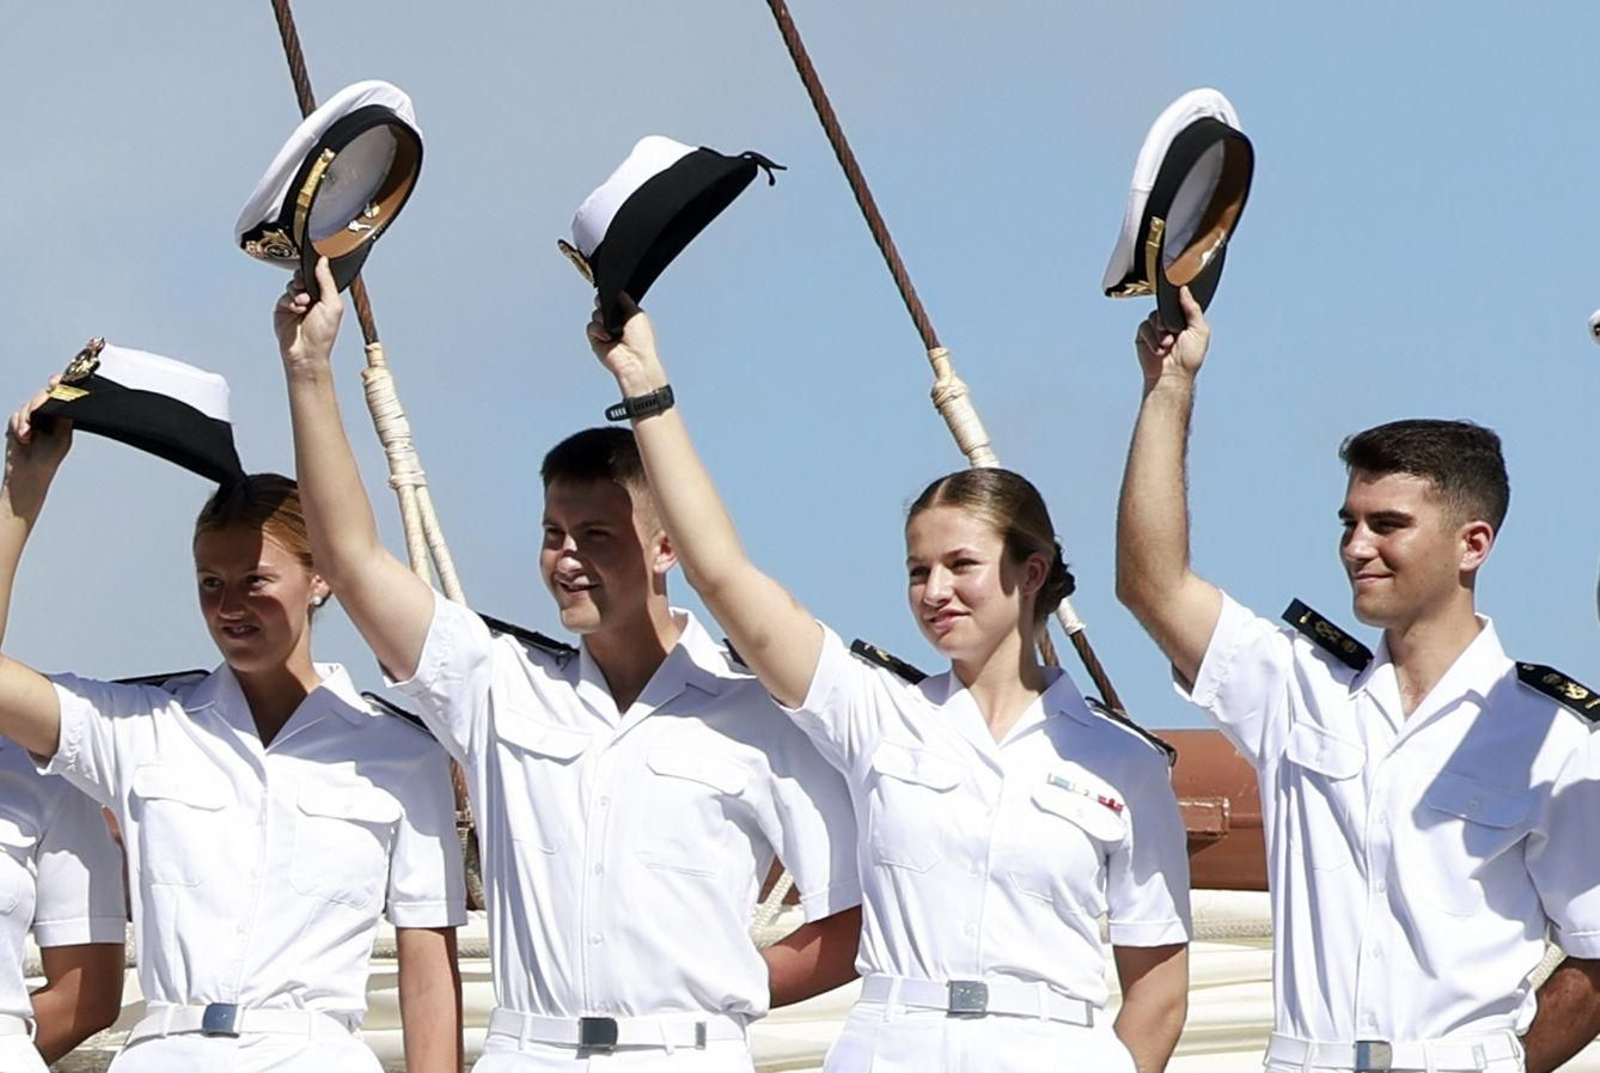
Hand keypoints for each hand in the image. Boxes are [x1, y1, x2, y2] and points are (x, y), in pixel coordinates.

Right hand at [5, 378, 72, 499]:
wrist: (29, 471)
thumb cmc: (49, 456)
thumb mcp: (63, 436)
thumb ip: (64, 418)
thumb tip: (68, 400)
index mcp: (62, 416)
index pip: (61, 395)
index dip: (59, 385)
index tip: (56, 382)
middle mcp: (47, 414)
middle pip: (42, 397)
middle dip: (38, 403)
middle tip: (38, 409)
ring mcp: (32, 417)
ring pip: (28, 406)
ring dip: (27, 420)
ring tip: (28, 435)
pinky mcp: (17, 422)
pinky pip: (16, 416)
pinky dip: (19, 426)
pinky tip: (23, 438)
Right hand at [274, 256, 343, 369]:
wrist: (306, 352)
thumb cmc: (323, 333)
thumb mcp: (332, 304)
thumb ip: (327, 281)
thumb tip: (323, 260)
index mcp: (325, 295)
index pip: (318, 275)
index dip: (315, 271)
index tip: (313, 268)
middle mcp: (311, 297)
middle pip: (303, 276)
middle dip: (304, 280)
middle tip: (306, 288)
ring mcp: (296, 302)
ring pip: (292, 284)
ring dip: (298, 292)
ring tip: (304, 304)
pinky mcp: (283, 308)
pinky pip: (284, 295)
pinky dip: (290, 301)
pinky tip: (297, 310)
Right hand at [586, 293, 664, 391]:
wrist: (634, 360)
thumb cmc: (641, 341)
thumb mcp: (636, 313)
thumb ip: (625, 300)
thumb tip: (617, 290)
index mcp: (626, 315)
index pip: (613, 299)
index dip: (611, 295)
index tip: (611, 293)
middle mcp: (615, 322)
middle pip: (602, 304)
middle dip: (603, 303)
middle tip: (609, 309)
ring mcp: (605, 330)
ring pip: (595, 314)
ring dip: (602, 318)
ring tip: (614, 330)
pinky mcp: (596, 339)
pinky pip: (590, 326)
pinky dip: (598, 330)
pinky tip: (608, 337)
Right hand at [1134, 286, 1209, 384]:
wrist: (1172, 376)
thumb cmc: (1189, 358)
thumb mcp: (1200, 330)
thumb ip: (1193, 309)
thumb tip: (1184, 289)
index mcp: (1185, 318)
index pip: (1179, 301)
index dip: (1178, 302)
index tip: (1177, 307)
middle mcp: (1170, 321)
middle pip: (1165, 306)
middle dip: (1169, 320)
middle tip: (1175, 332)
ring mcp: (1156, 328)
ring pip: (1154, 316)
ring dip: (1161, 332)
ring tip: (1167, 345)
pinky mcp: (1143, 335)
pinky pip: (1144, 326)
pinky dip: (1152, 339)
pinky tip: (1158, 350)